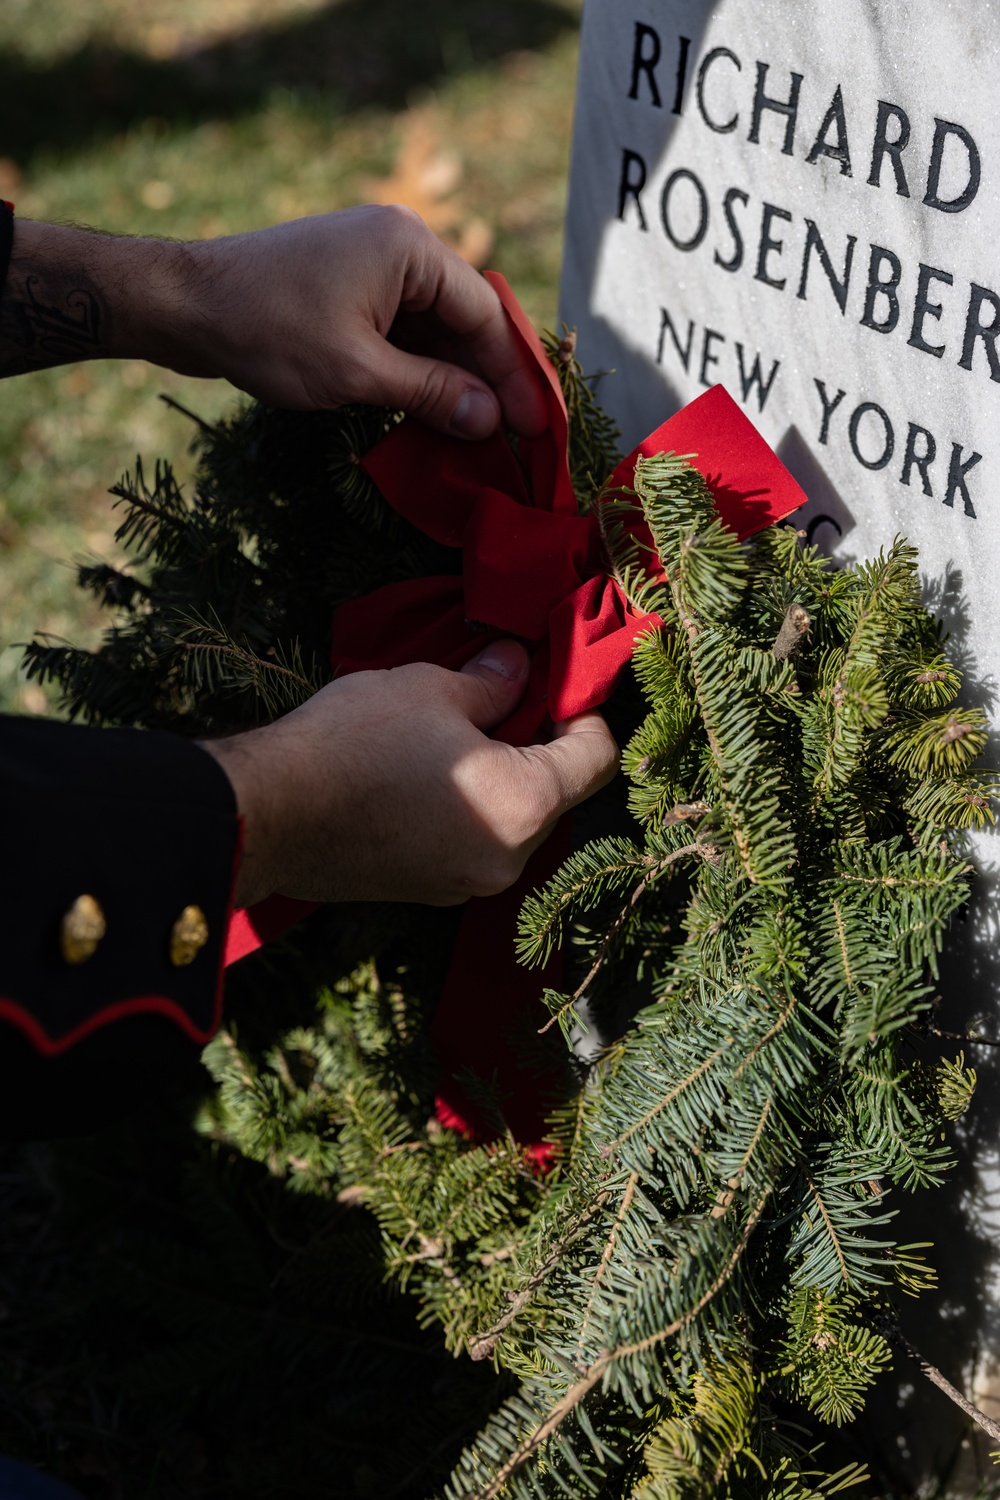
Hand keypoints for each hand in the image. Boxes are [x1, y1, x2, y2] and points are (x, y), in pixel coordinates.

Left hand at [171, 206, 547, 437]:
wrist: (184, 305)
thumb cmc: (268, 329)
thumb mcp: (358, 372)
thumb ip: (431, 394)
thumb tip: (489, 421)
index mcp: (409, 247)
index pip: (486, 314)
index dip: (512, 375)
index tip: (533, 426)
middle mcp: (398, 244)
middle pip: (464, 319)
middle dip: (486, 380)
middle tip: (512, 440)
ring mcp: (371, 264)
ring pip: (433, 329)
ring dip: (452, 380)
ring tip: (475, 436)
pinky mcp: (347, 287)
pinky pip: (401, 330)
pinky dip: (417, 370)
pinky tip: (431, 413)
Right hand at [201, 641, 618, 907]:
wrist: (268, 813)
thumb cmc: (355, 743)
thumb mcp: (432, 689)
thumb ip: (491, 684)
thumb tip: (517, 666)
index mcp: (526, 806)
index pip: (596, 759)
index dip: (584, 712)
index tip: (554, 684)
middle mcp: (507, 859)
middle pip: (555, 793)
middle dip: (537, 743)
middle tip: (502, 698)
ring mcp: (465, 884)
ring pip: (510, 820)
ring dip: (498, 776)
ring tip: (453, 732)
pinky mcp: (426, 891)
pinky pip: (469, 842)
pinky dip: (464, 807)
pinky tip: (422, 772)